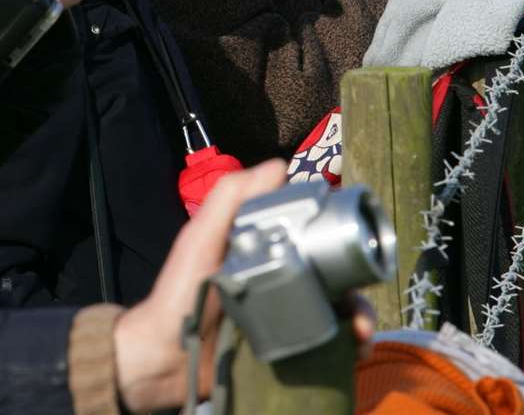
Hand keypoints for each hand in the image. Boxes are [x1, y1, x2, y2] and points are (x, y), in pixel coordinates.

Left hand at [112, 161, 377, 409]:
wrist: (163, 358)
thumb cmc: (179, 292)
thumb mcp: (201, 238)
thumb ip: (230, 199)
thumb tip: (278, 165)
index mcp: (265, 248)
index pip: (314, 236)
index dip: (340, 239)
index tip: (358, 244)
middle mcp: (281, 277)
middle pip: (336, 277)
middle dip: (357, 289)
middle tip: (360, 308)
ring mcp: (286, 315)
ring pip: (338, 311)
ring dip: (358, 320)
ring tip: (359, 335)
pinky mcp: (287, 348)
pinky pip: (327, 345)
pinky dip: (347, 347)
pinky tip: (352, 352)